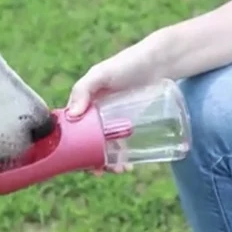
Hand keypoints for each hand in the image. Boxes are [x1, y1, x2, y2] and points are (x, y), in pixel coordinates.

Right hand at [66, 38, 163, 174]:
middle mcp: (94, 112)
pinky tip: (129, 163)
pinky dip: (123, 155)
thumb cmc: (127, 63)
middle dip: (92, 159)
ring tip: (120, 169)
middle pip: (87, 142)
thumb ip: (84, 90)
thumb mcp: (102, 74)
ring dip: (108, 161)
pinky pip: (122, 142)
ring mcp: (112, 119)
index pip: (71, 128)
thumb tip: (71, 115)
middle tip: (102, 170)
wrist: (159, 61)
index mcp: (82, 102)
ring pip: (105, 145)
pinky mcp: (130, 122)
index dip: (71, 147)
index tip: (77, 162)